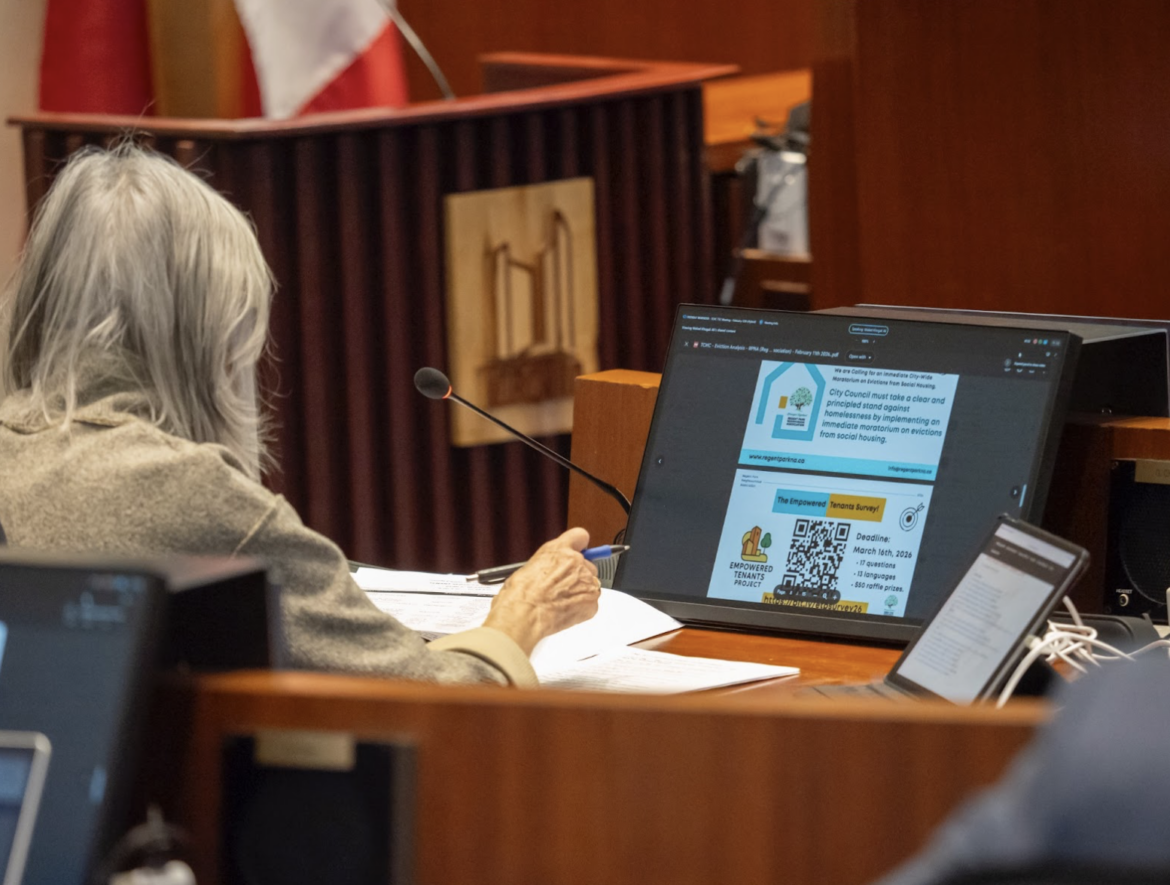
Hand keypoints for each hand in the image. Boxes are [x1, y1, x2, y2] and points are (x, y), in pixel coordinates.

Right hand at [482, 527, 600, 654]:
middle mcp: (576, 562)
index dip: (578, 545)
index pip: (579, 536)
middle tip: (561, 586)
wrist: (525, 614)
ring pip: (590, 584)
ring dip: (580, 591)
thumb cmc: (520, 593)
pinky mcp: (592, 602)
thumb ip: (547, 562)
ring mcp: (587, 582)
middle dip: (577, 574)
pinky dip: (581, 608)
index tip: (578, 550)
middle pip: (586, 564)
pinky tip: (565, 611)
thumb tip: (549, 568)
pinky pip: (590, 603)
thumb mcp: (529, 566)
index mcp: (559, 549)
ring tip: (560, 601)